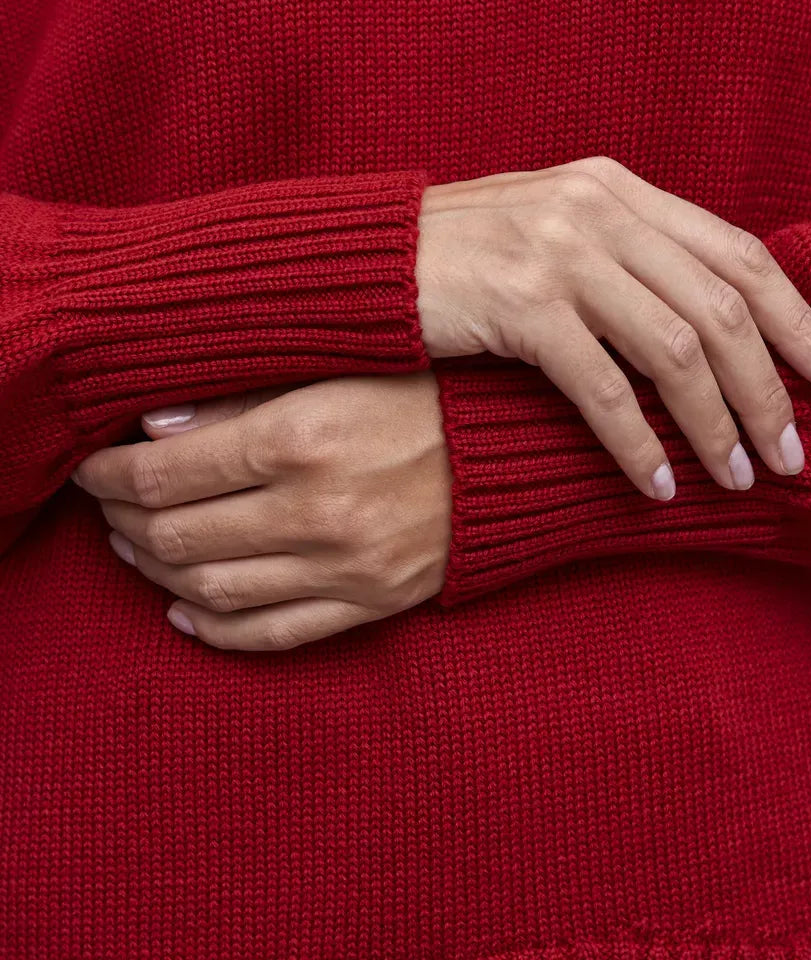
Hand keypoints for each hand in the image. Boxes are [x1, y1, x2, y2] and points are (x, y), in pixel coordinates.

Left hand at [71, 373, 452, 650]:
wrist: (526, 446)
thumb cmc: (432, 389)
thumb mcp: (339, 367)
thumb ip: (243, 400)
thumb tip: (155, 428)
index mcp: (301, 438)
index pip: (166, 475)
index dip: (110, 476)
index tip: (91, 466)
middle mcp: (316, 511)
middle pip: (176, 537)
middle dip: (123, 522)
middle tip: (107, 506)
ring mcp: (344, 567)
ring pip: (212, 590)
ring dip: (156, 573)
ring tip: (136, 548)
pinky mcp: (371, 602)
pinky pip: (273, 635)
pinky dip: (216, 630)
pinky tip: (185, 612)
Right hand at [415, 154, 810, 498]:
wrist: (366, 260)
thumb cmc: (461, 254)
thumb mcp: (554, 227)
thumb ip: (628, 250)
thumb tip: (709, 312)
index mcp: (618, 189)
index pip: (737, 253)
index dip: (796, 319)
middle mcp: (599, 210)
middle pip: (720, 306)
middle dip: (769, 387)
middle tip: (791, 452)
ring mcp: (560, 254)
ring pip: (676, 351)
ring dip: (716, 424)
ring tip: (740, 476)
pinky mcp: (519, 305)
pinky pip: (604, 390)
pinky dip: (639, 445)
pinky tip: (657, 486)